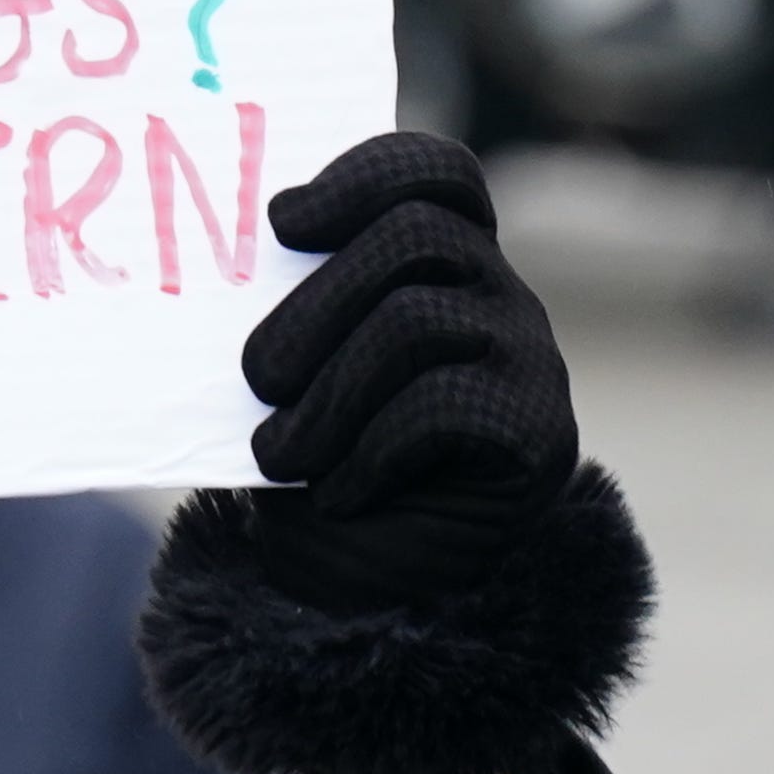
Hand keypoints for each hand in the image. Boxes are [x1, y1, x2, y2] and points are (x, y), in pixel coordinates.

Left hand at [239, 132, 577, 612]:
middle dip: (319, 303)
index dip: (366, 175)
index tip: (282, 222)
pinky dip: (368, 453)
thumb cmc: (321, 475)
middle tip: (257, 377)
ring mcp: (528, 360)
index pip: (435, 175)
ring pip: (418, 320)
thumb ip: (288, 318)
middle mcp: (499, 298)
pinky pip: (440, 405)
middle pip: (420, 235)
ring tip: (281, 454)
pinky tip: (342, 492)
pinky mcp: (539, 432)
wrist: (374, 599)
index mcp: (442, 266)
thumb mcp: (291, 383)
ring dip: (329, 394)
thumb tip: (234, 266)